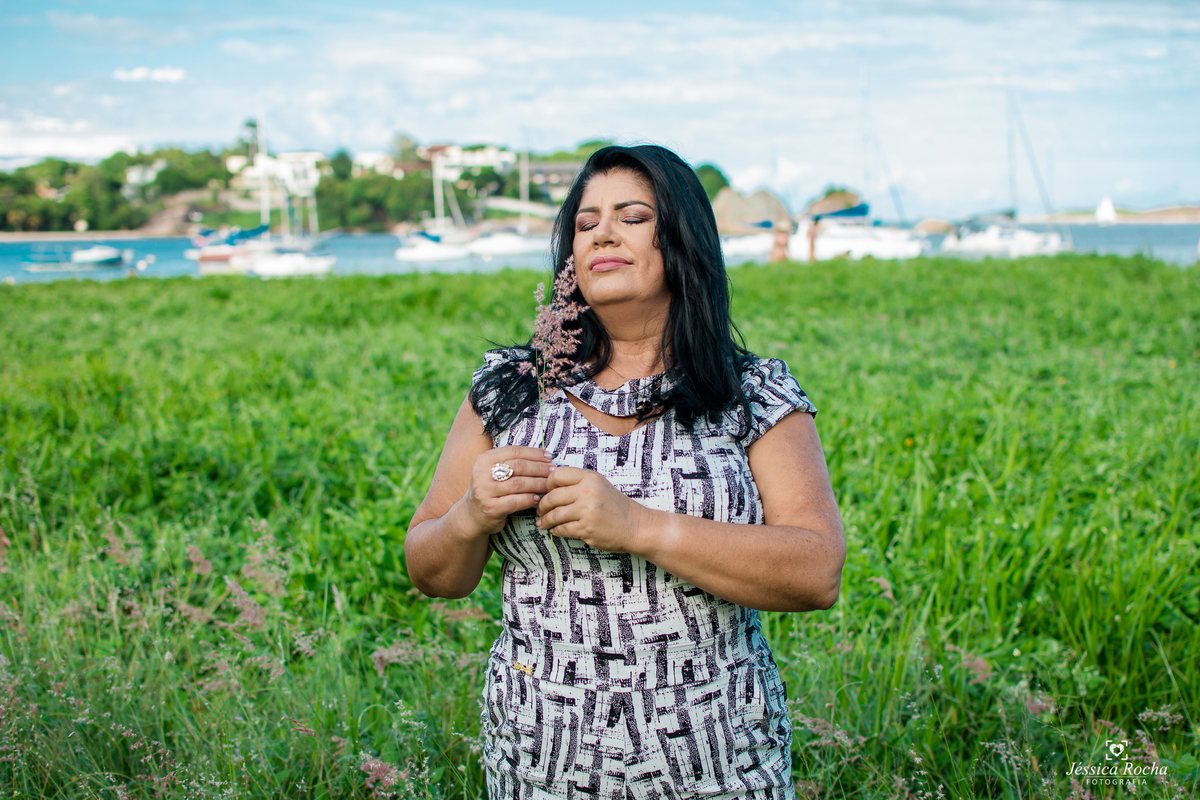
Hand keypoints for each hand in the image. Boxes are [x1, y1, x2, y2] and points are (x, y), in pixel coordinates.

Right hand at [462, 447, 553, 535]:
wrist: (472, 514)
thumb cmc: (490, 489)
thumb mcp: (493, 471)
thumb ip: (511, 462)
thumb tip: (543, 457)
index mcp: (484, 459)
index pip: (514, 451)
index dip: (534, 453)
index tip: (549, 457)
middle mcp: (482, 473)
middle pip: (518, 466)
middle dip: (539, 468)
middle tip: (553, 471)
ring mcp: (485, 491)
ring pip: (518, 484)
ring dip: (537, 484)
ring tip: (549, 485)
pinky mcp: (491, 508)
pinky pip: (515, 501)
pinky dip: (528, 499)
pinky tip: (537, 498)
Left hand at [535, 466, 657, 555]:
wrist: (635, 526)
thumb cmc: (616, 506)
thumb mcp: (599, 485)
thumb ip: (578, 482)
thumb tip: (551, 487)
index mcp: (590, 478)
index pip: (558, 475)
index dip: (547, 484)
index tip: (545, 491)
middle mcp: (588, 492)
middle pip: (552, 496)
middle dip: (542, 505)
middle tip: (539, 510)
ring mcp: (587, 511)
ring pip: (555, 514)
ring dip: (546, 520)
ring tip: (542, 522)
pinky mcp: (586, 528)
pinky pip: (562, 529)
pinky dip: (555, 530)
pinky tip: (554, 530)